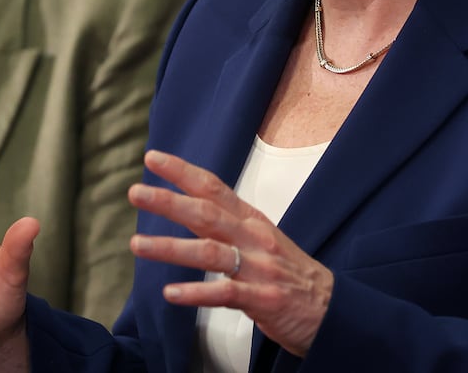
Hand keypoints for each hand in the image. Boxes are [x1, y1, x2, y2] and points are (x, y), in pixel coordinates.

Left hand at [128, 150, 332, 357]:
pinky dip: (197, 292)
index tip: (153, 157)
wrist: (332, 309)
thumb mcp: (261, 240)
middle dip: (169, 201)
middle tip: (135, 192)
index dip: (182, 171)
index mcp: (251, 221)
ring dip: (171, 247)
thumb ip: (227, 225)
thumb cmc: (289, 273)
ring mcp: (259, 268)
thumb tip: (188, 208)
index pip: (213, 187)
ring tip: (137, 244)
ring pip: (210, 252)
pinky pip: (225, 294)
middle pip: (207, 213)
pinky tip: (170, 293)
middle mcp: (253, 238)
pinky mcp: (263, 299)